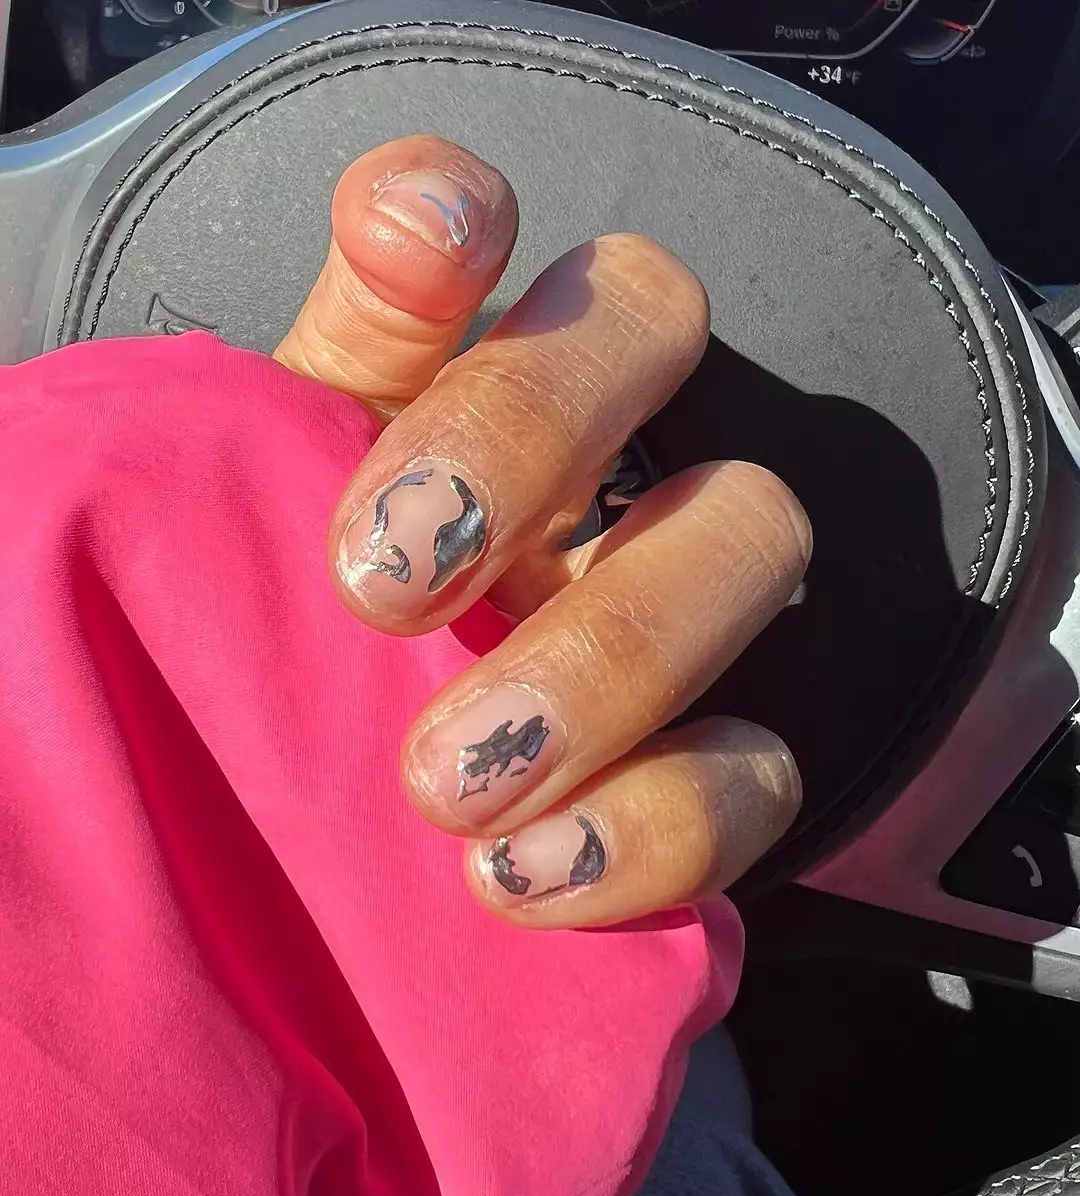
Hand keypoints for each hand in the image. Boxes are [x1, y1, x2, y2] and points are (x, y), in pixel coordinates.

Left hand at [275, 135, 810, 928]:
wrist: (297, 856)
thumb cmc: (264, 676)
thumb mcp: (242, 552)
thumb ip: (277, 419)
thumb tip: (388, 244)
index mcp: (443, 402)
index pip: (464, 235)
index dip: (457, 217)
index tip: (416, 253)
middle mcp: (579, 466)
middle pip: (651, 327)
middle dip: (524, 435)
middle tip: (381, 591)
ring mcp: (661, 612)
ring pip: (749, 536)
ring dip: (605, 660)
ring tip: (452, 790)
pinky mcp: (708, 777)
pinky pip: (754, 776)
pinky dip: (651, 828)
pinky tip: (518, 881)